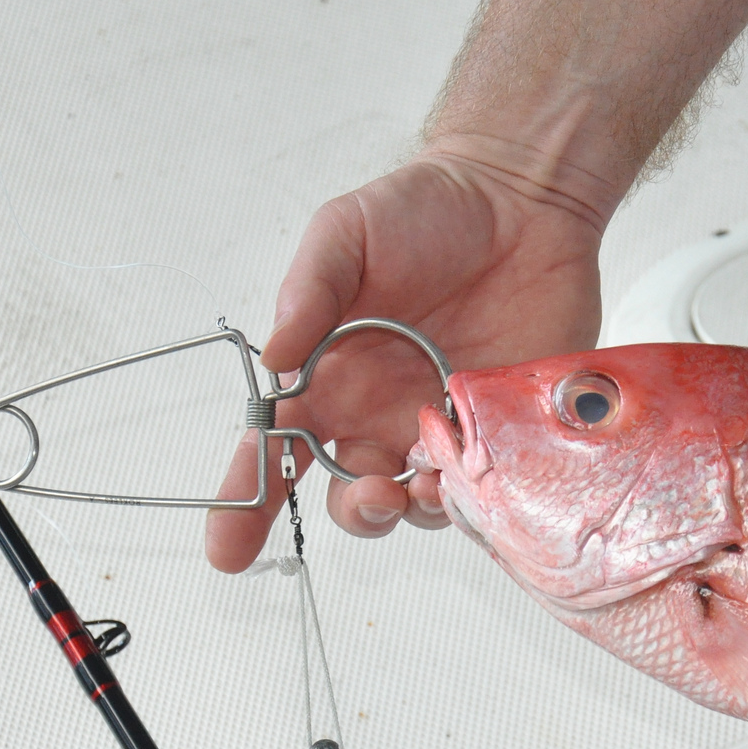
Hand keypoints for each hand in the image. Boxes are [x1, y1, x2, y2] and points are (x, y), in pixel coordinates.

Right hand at [204, 151, 605, 571]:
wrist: (520, 198)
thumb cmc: (424, 211)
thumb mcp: (346, 234)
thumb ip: (308, 293)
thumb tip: (272, 358)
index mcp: (330, 379)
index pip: (276, 452)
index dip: (247, 506)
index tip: (227, 550)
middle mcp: (379, 415)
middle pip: (352, 495)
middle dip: (356, 512)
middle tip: (373, 492)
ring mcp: (441, 427)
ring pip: (417, 503)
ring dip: (414, 507)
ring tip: (425, 482)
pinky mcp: (500, 427)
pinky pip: (481, 483)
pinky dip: (470, 493)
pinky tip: (470, 470)